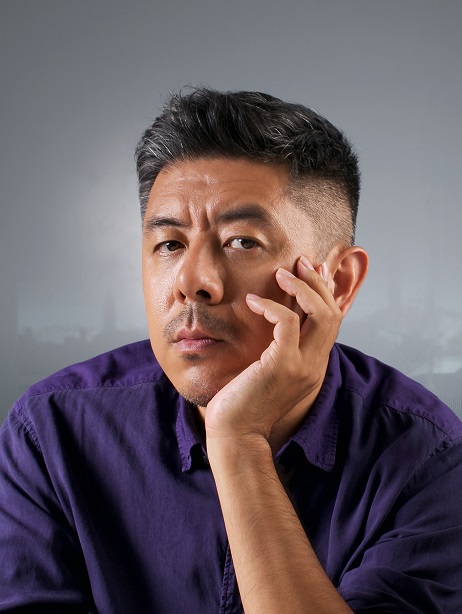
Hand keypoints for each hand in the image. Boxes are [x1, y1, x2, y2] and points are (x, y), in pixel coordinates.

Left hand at [204, 256, 342, 444]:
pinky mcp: (283, 365)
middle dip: (318, 283)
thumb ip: (277, 349)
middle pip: (332, 313)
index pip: (331, 322)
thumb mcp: (267, 371)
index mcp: (313, 365)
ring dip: (302, 288)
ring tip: (282, 273)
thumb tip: (274, 323)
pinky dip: (273, 306)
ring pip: (320, 314)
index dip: (324, 292)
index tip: (311, 271)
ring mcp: (303, 366)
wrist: (234, 434)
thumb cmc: (243, 402)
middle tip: (300, 263)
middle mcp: (315, 365)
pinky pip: (289, 323)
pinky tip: (254, 302)